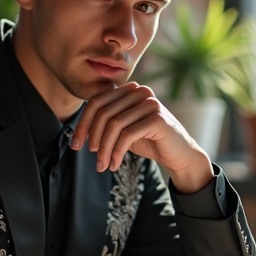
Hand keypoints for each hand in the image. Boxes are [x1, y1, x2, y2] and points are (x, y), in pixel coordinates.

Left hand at [71, 82, 213, 192]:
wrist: (179, 154)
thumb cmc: (149, 141)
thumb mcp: (123, 129)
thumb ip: (106, 123)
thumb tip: (78, 131)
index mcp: (129, 90)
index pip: (96, 102)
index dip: (83, 124)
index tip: (76, 144)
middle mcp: (139, 91)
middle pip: (103, 113)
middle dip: (93, 138)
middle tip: (93, 157)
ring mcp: (150, 103)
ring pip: (113, 125)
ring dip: (104, 149)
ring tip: (103, 165)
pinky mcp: (157, 118)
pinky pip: (127, 135)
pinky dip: (116, 152)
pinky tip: (114, 164)